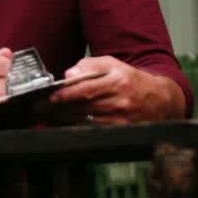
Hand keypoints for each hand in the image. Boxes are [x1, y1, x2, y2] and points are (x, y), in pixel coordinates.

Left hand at [46, 56, 185, 124]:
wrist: (161, 102)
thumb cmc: (132, 81)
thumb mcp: (114, 64)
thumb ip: (89, 65)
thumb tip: (69, 74)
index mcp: (117, 81)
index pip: (84, 89)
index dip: (62, 95)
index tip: (45, 97)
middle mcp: (119, 102)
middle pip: (80, 108)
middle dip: (55, 109)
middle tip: (37, 108)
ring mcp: (119, 120)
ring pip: (82, 122)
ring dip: (61, 120)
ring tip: (45, 116)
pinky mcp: (117, 133)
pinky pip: (89, 132)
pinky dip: (73, 129)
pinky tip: (61, 126)